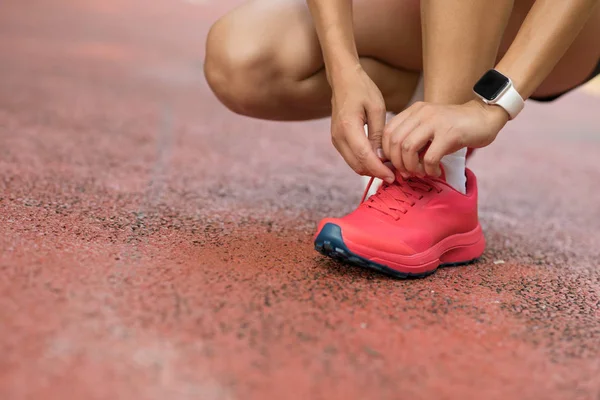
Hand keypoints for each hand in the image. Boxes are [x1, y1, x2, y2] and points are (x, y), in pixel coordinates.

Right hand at [330, 65, 394, 183]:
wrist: (343, 80)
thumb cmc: (362, 89)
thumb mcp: (377, 108)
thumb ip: (379, 134)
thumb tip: (382, 157)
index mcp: (349, 127)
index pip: (365, 157)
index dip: (379, 170)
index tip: (393, 176)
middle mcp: (339, 137)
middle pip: (357, 165)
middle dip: (376, 173)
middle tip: (395, 174)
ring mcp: (336, 139)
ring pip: (353, 164)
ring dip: (370, 169)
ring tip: (389, 167)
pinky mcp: (337, 140)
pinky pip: (351, 158)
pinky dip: (364, 162)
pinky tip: (378, 159)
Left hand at [382, 100, 508, 176]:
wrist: (485, 117)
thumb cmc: (455, 128)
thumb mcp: (429, 128)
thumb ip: (412, 138)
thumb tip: (394, 163)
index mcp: (414, 111)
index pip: (387, 132)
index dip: (386, 152)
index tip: (395, 165)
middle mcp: (422, 113)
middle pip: (395, 141)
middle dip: (397, 163)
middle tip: (407, 173)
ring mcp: (435, 122)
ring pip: (408, 149)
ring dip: (411, 167)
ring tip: (421, 173)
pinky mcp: (450, 133)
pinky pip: (430, 157)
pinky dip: (429, 170)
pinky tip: (434, 172)